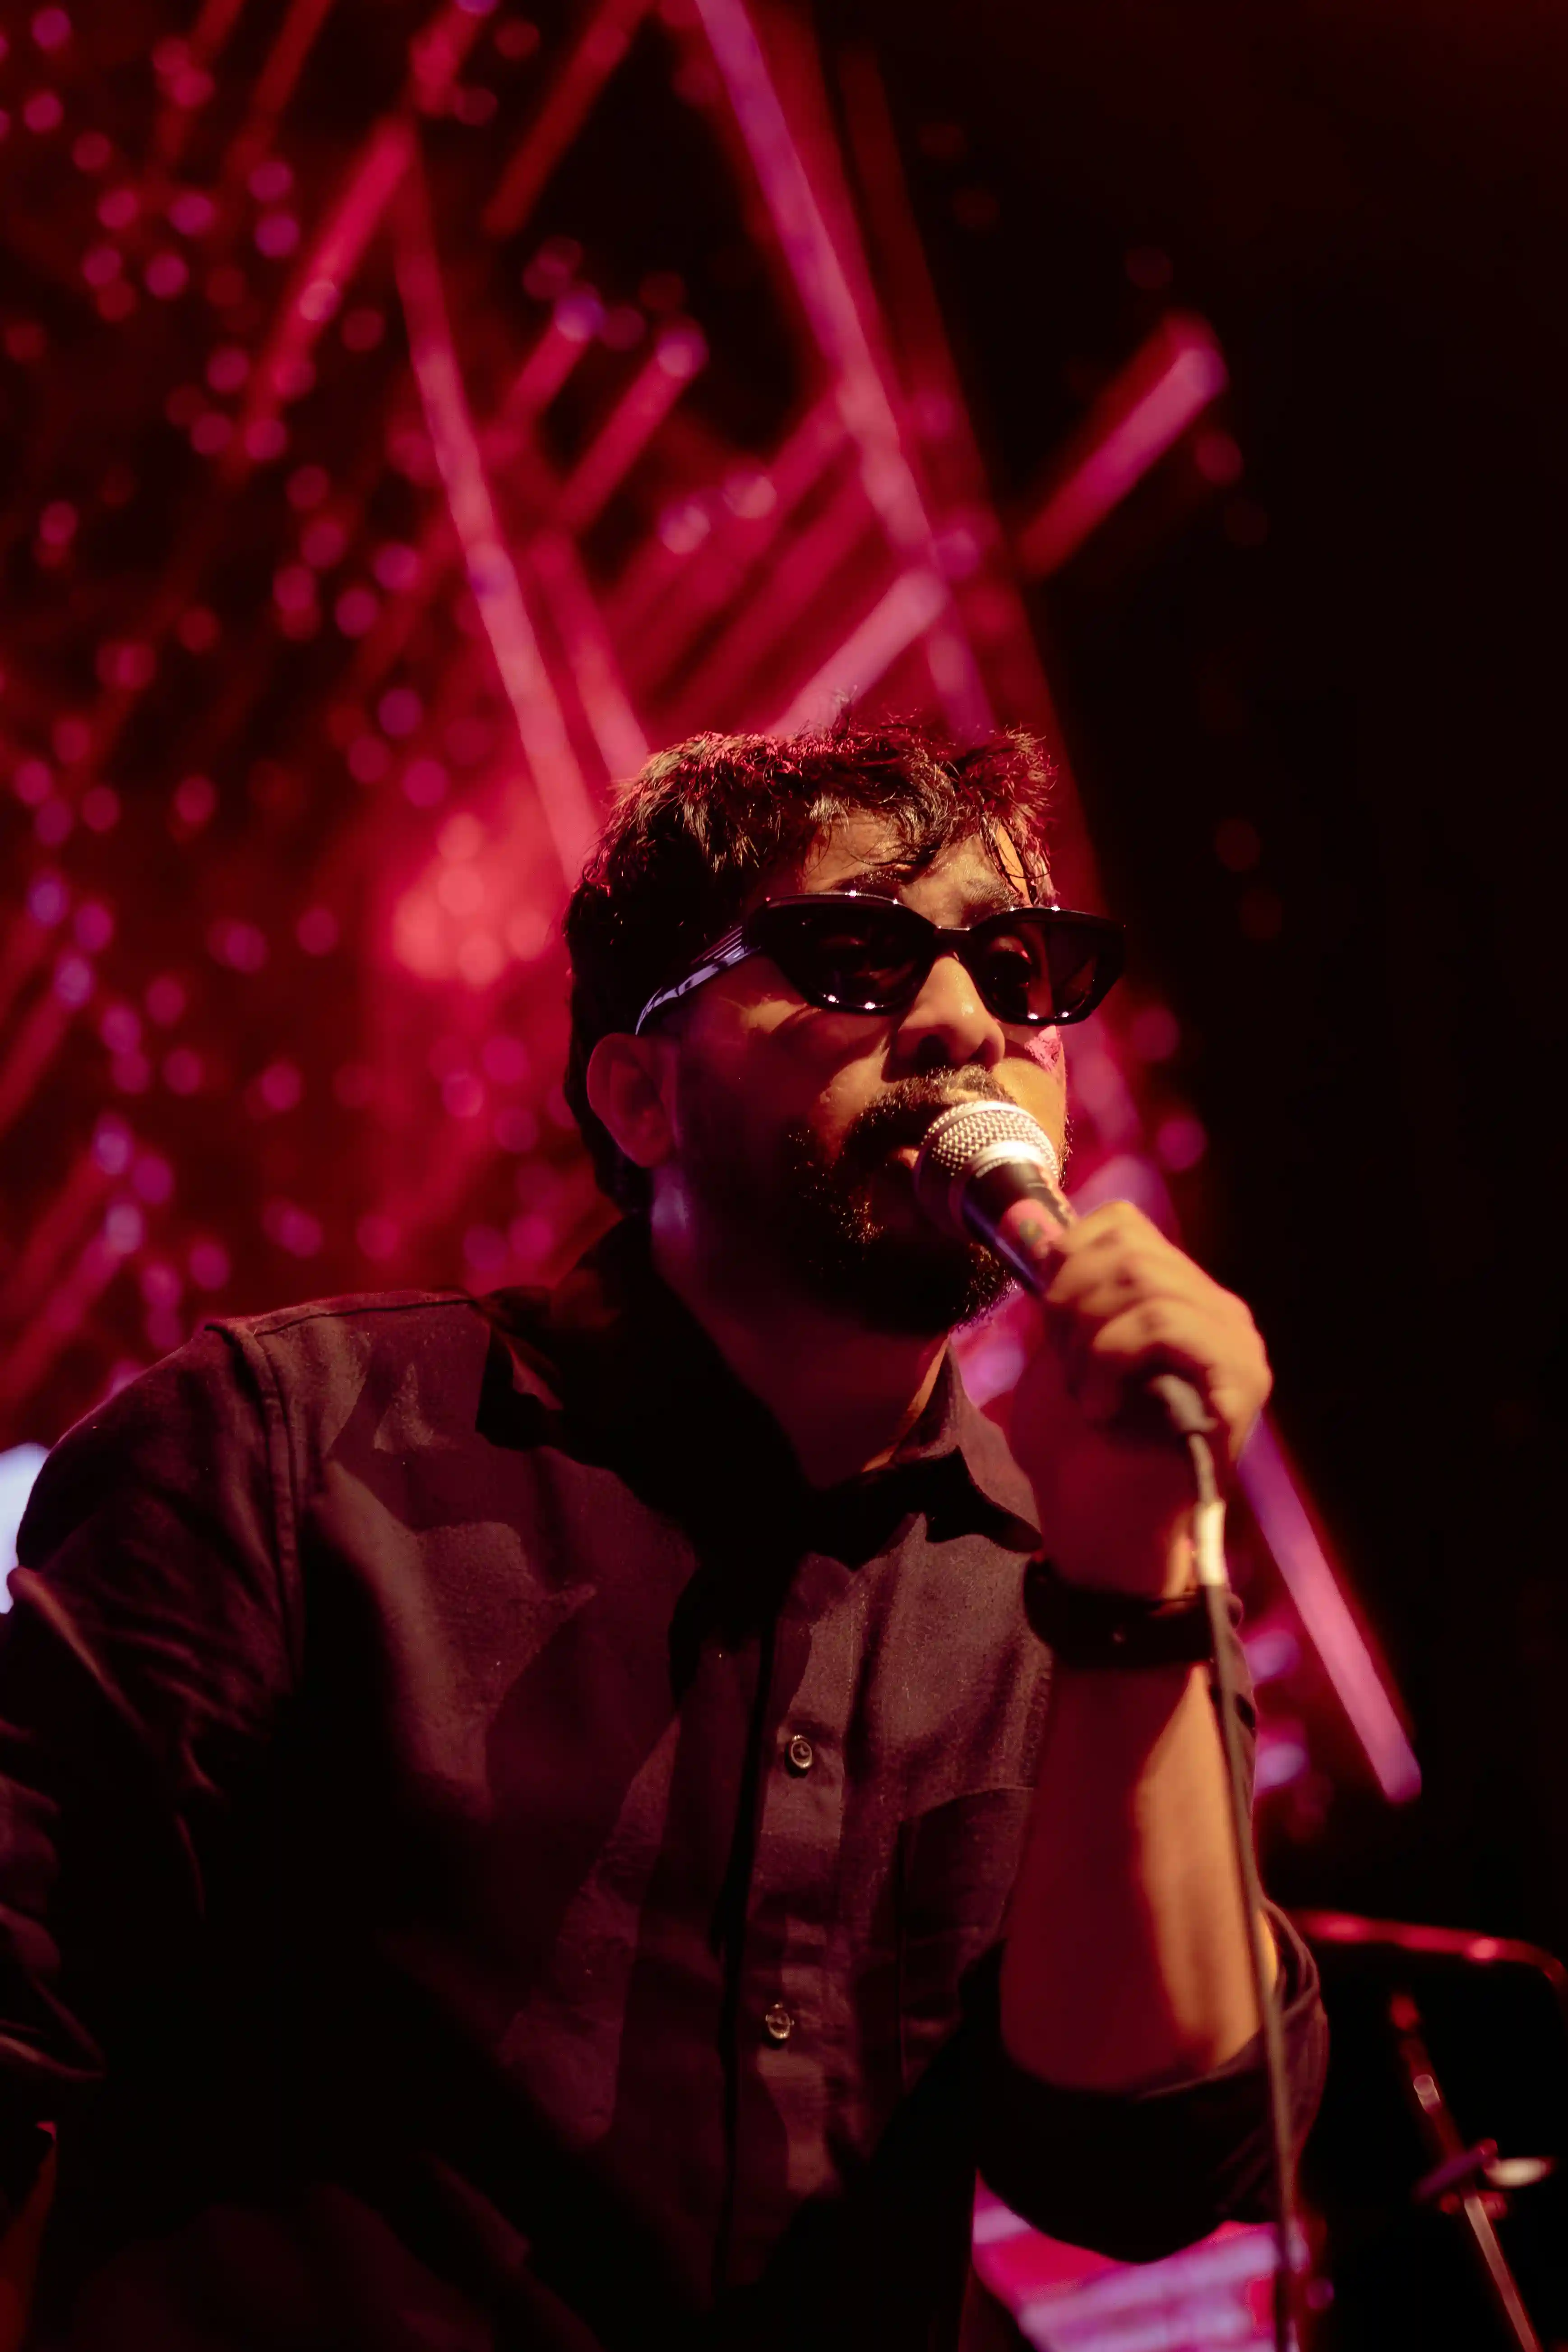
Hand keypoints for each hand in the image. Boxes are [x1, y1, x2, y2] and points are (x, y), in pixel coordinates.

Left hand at [1005, 1201, 1270, 1597]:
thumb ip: (1067, 1293)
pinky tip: (1101, 1407)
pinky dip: (1112, 1361)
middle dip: (1072, 1302)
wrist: (1100, 1529)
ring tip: (1086, 1391)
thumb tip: (1047, 1238)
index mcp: (1177, 1296)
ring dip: (1090, 1339)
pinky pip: (1164, 1326)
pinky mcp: (1239, 1381)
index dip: (1067, 1255)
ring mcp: (1237, 1344)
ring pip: (1144, 1284)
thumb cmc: (1077, 1449)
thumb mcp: (1061, 1351)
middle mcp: (1218, 1310)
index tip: (1046, 1314)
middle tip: (1066, 1365)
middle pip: (1129, 1248)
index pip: (1121, 1224)